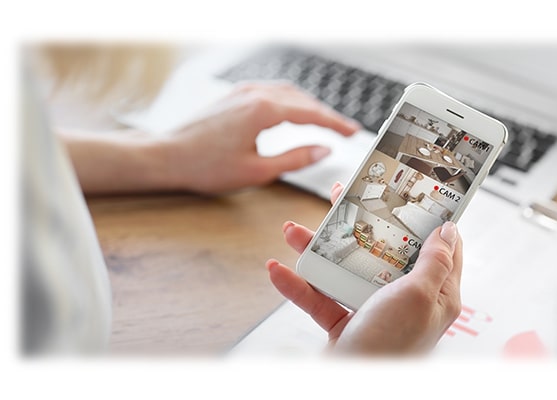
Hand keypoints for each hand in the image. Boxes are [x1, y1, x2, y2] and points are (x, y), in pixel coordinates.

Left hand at [164, 82, 360, 192]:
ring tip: (326, 123)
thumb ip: (295, 159)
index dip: (336, 124)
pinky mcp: (235, 95)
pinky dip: (291, 102)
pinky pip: (272, 92)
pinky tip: (295, 113)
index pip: (311, 114)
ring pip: (288, 93)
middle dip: (326, 115)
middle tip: (345, 130)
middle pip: (303, 100)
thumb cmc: (206, 166)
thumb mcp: (257, 171)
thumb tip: (324, 150)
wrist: (168, 156)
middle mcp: (255, 93)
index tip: (353, 132)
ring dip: (309, 107)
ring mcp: (244, 91)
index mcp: (263, 110)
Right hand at [266, 182, 462, 354]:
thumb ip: (434, 263)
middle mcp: (405, 300)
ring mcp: (374, 310)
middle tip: (342, 198)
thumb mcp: (417, 297)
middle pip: (383, 251)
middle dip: (358, 225)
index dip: (426, 218)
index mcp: (433, 294)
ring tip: (294, 232)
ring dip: (317, 251)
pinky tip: (280, 271)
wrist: (349, 388)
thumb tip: (448, 231)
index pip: (439, 247)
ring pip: (346, 270)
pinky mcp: (346, 323)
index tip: (412, 193)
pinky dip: (299, 286)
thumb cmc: (391, 349)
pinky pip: (321, 297)